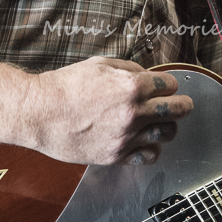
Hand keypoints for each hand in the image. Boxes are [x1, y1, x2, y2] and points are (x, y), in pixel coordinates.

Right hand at [24, 56, 193, 165]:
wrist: (39, 113)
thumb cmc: (64, 87)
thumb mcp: (99, 65)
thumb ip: (128, 70)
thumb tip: (146, 76)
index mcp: (131, 86)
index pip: (169, 85)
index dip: (168, 84)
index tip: (166, 86)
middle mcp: (133, 112)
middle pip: (177, 110)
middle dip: (182, 105)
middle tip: (182, 105)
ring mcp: (126, 136)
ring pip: (167, 134)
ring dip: (167, 126)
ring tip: (161, 123)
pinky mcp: (116, 155)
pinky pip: (148, 156)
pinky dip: (152, 149)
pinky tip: (146, 142)